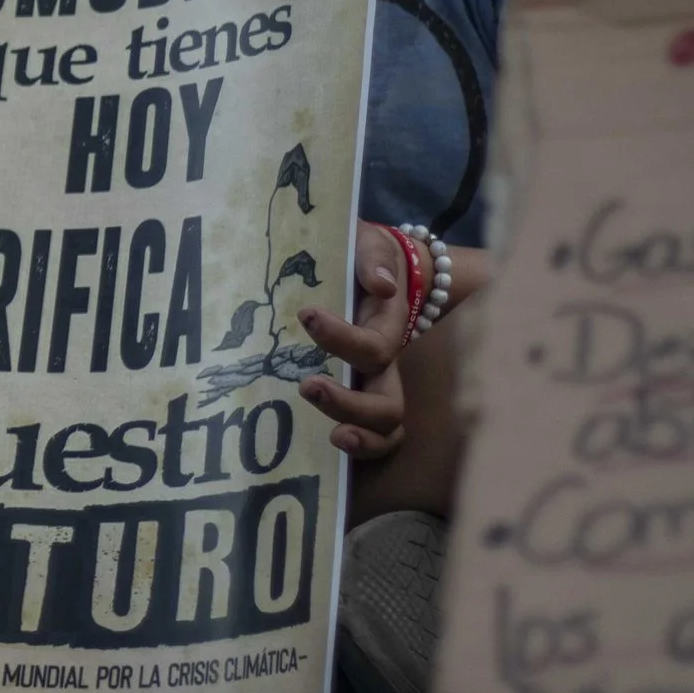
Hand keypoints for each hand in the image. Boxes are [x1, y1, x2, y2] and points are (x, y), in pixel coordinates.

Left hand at [296, 222, 410, 459]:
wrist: (376, 265)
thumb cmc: (366, 255)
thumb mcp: (369, 244)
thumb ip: (373, 258)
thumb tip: (382, 284)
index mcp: (386, 326)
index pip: (373, 347)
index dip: (342, 339)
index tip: (307, 315)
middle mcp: (385, 362)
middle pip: (386, 403)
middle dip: (350, 403)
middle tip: (308, 385)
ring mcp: (374, 382)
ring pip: (385, 426)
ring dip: (360, 434)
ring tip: (332, 435)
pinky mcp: (358, 392)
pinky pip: (373, 433)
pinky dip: (360, 448)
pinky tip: (327, 447)